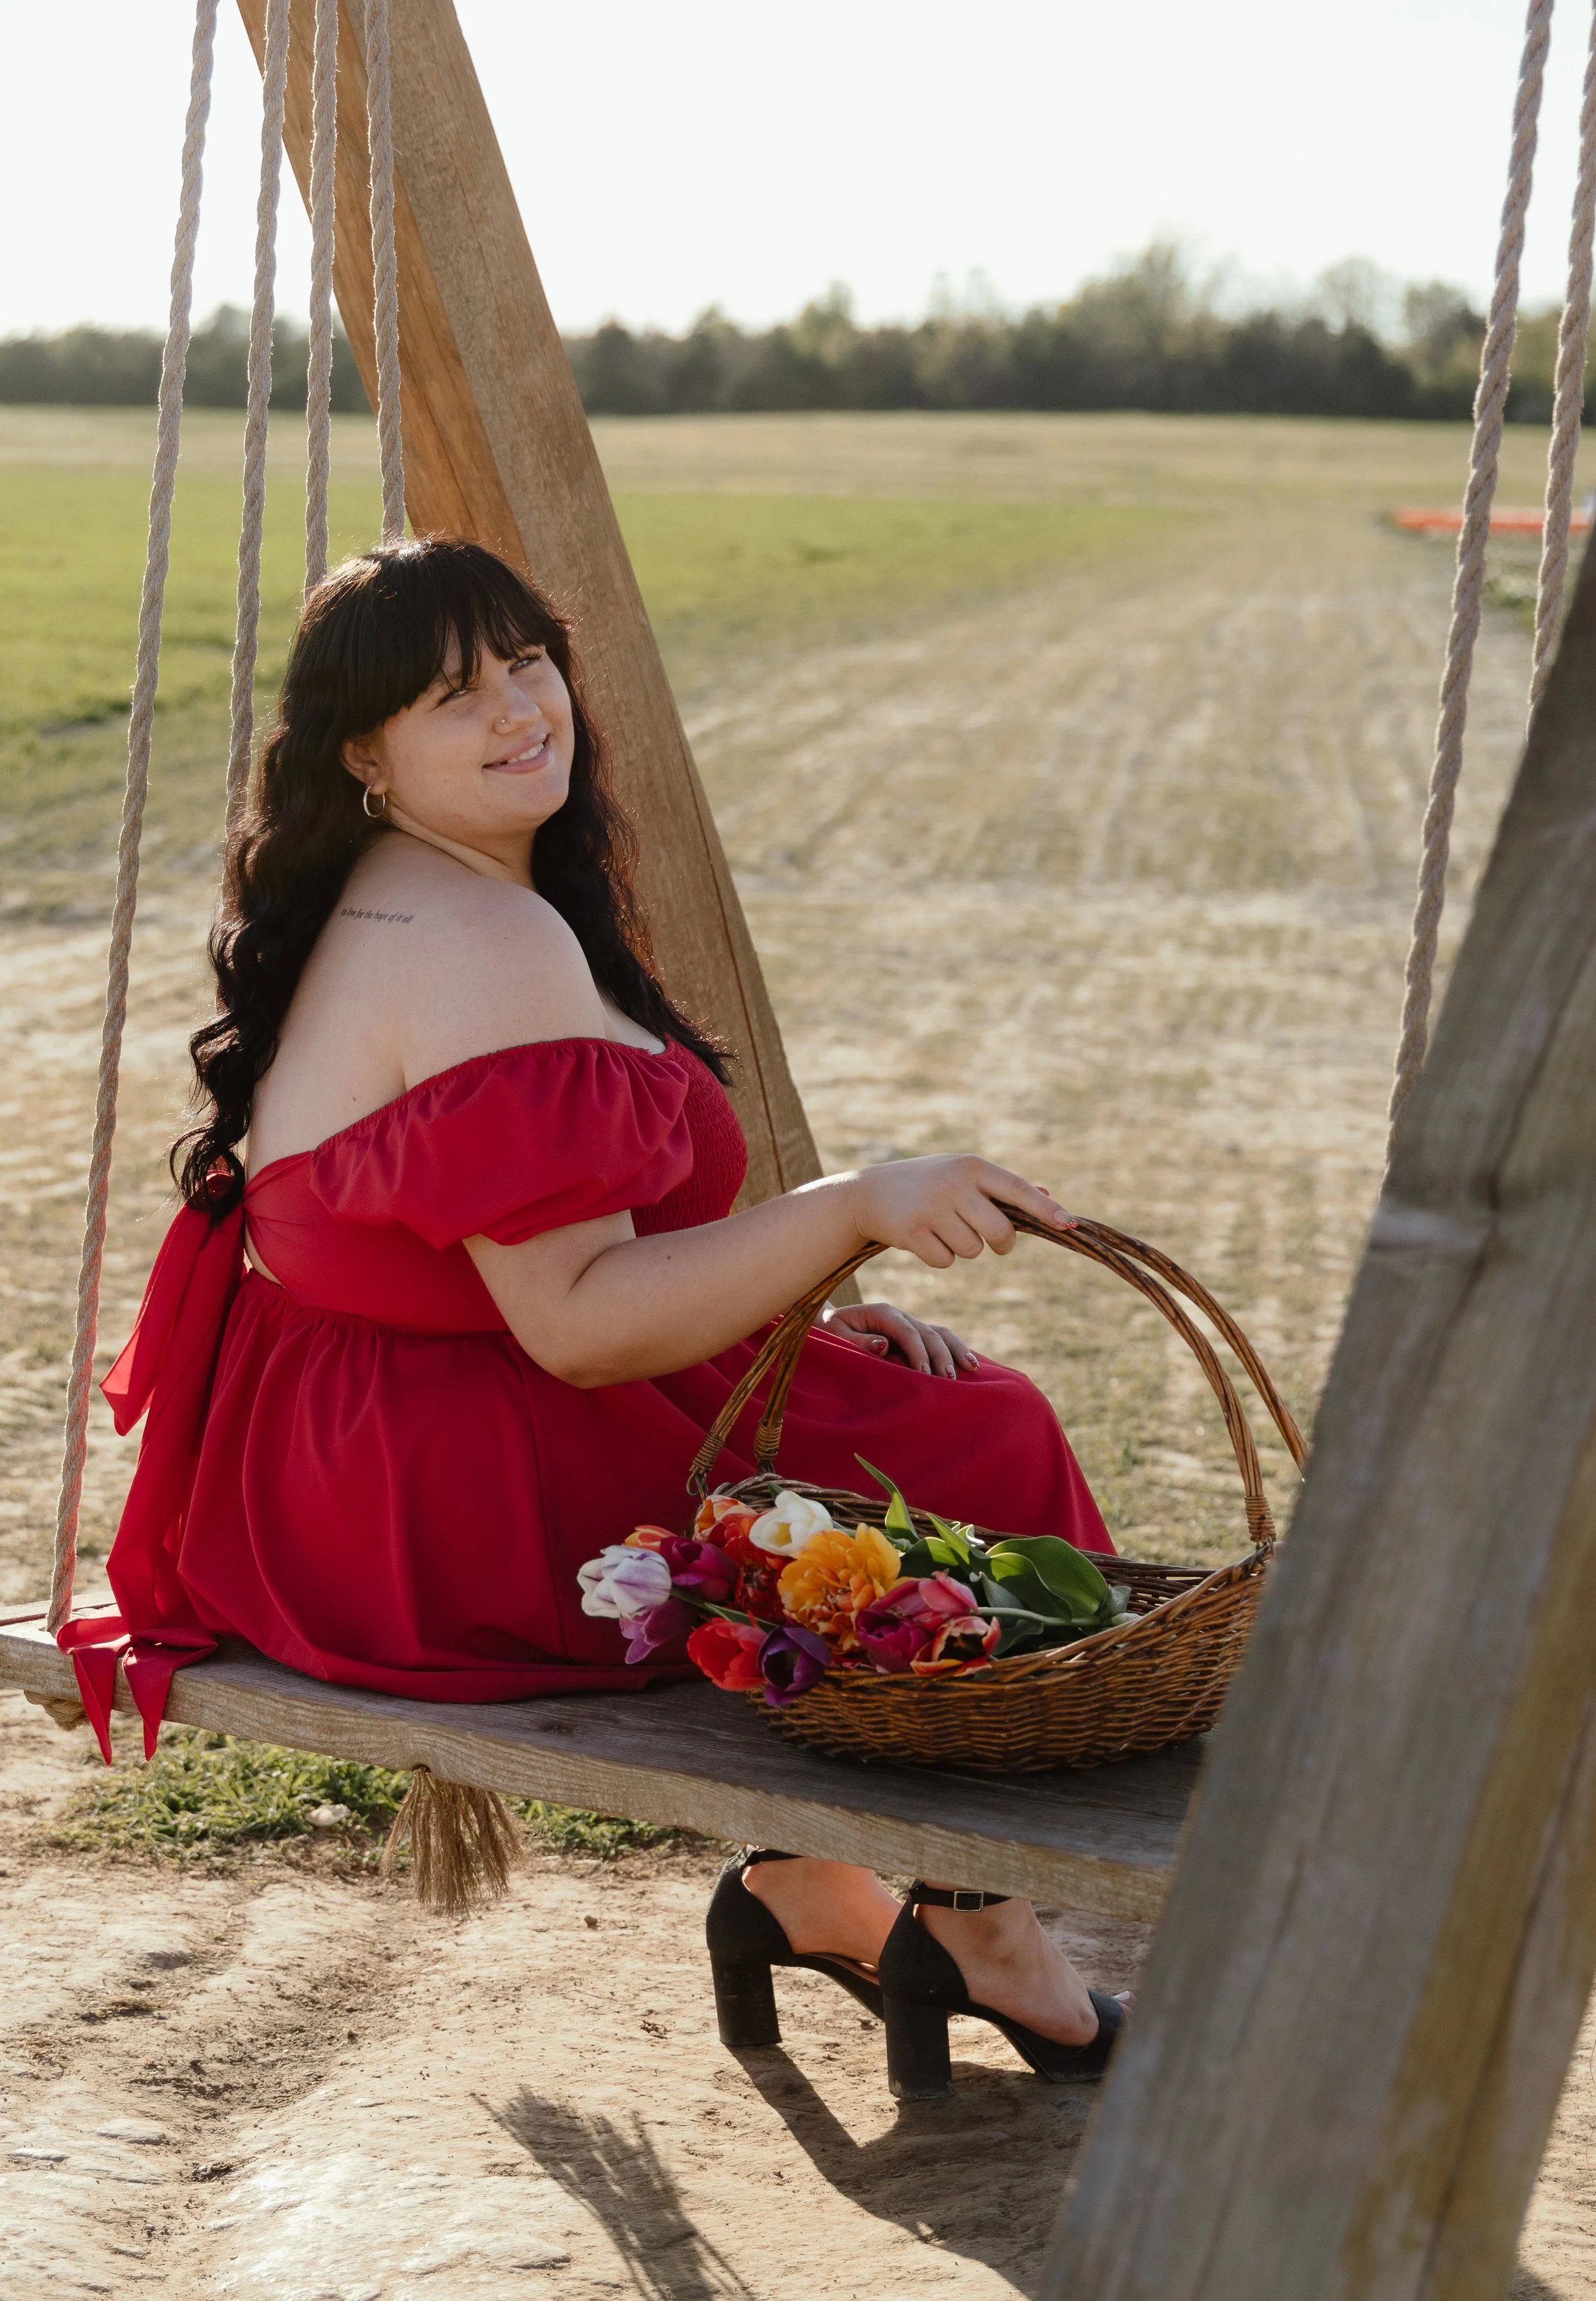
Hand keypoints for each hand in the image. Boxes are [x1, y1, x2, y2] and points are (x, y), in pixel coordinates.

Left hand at [819, 1300, 978, 1378]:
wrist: (827, 1322)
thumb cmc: (828, 1331)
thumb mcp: (835, 1334)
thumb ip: (857, 1341)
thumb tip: (884, 1345)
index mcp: (882, 1313)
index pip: (907, 1332)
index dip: (918, 1352)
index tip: (925, 1374)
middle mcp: (900, 1316)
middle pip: (929, 1332)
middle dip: (941, 1356)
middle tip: (948, 1381)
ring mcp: (909, 1323)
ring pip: (940, 1333)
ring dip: (956, 1350)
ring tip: (972, 1369)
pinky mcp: (914, 1334)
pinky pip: (939, 1339)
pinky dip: (955, 1349)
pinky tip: (970, 1364)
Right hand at [847, 1156, 1073, 1270]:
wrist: (866, 1192)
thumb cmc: (927, 1183)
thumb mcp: (961, 1175)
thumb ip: (1001, 1188)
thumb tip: (1047, 1194)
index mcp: (972, 1166)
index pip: (1017, 1190)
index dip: (1045, 1209)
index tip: (1069, 1223)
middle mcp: (954, 1184)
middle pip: (999, 1232)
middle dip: (999, 1243)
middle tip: (988, 1238)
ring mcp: (931, 1207)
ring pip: (972, 1251)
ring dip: (962, 1248)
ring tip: (940, 1227)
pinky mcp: (911, 1230)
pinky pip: (945, 1262)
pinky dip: (938, 1257)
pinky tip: (922, 1237)